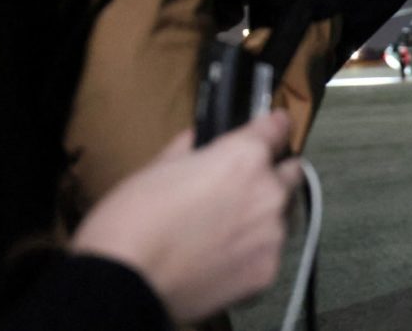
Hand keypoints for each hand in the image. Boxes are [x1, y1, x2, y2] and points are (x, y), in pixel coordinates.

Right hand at [71, 110, 302, 323]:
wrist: (121, 284)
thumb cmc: (132, 217)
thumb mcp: (158, 167)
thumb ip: (193, 149)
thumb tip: (202, 143)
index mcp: (245, 158)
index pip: (278, 128)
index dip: (272, 127)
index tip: (271, 129)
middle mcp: (269, 192)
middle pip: (289, 173)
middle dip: (271, 175)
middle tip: (240, 190)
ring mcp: (272, 235)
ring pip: (281, 216)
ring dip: (262, 217)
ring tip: (225, 231)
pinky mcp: (267, 271)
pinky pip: (268, 252)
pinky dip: (252, 252)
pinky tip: (221, 259)